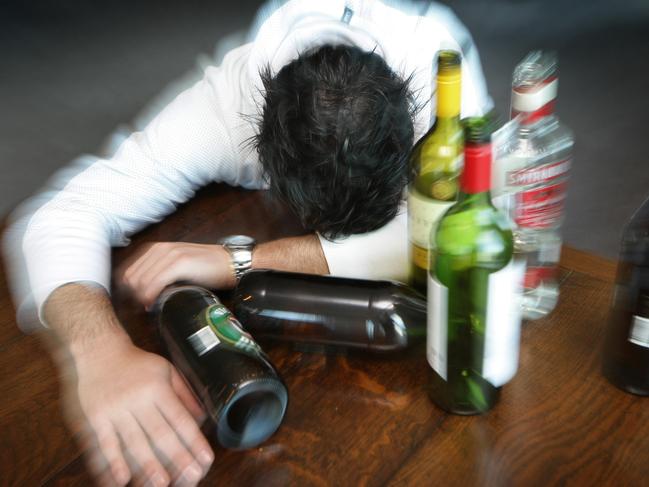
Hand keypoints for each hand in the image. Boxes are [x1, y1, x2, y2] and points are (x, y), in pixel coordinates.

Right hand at [63, 338, 213, 485]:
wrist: (98, 350)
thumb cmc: (136, 363)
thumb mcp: (166, 370)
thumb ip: (184, 393)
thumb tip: (202, 418)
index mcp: (157, 388)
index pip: (180, 419)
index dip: (194, 441)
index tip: (206, 458)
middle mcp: (138, 400)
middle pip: (160, 434)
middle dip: (177, 458)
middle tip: (191, 477)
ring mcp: (115, 410)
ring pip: (134, 443)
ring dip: (148, 466)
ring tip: (161, 484)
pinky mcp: (95, 418)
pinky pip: (105, 444)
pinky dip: (113, 463)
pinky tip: (121, 479)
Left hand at [119, 242, 234, 308]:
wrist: (230, 263)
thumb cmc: (207, 267)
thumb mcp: (179, 265)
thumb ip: (161, 272)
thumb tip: (144, 293)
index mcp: (157, 248)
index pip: (129, 270)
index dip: (128, 289)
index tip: (135, 302)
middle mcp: (160, 249)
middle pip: (131, 277)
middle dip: (132, 295)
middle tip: (141, 307)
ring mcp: (169, 254)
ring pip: (141, 281)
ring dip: (140, 297)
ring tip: (148, 307)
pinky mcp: (179, 263)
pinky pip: (155, 283)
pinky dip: (151, 296)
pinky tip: (153, 304)